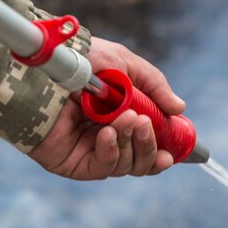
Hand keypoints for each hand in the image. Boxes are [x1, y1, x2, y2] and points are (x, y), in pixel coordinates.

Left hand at [29, 37, 186, 179]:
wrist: (48, 68)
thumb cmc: (83, 60)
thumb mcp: (126, 66)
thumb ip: (154, 87)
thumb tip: (179, 109)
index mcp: (119, 116)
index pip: (146, 143)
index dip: (164, 149)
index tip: (176, 148)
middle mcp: (105, 136)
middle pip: (140, 160)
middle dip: (150, 145)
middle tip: (144, 124)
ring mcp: (89, 151)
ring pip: (126, 165)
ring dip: (132, 144)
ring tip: (123, 120)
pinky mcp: (73, 162)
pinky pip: (103, 168)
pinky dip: (112, 152)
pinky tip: (107, 134)